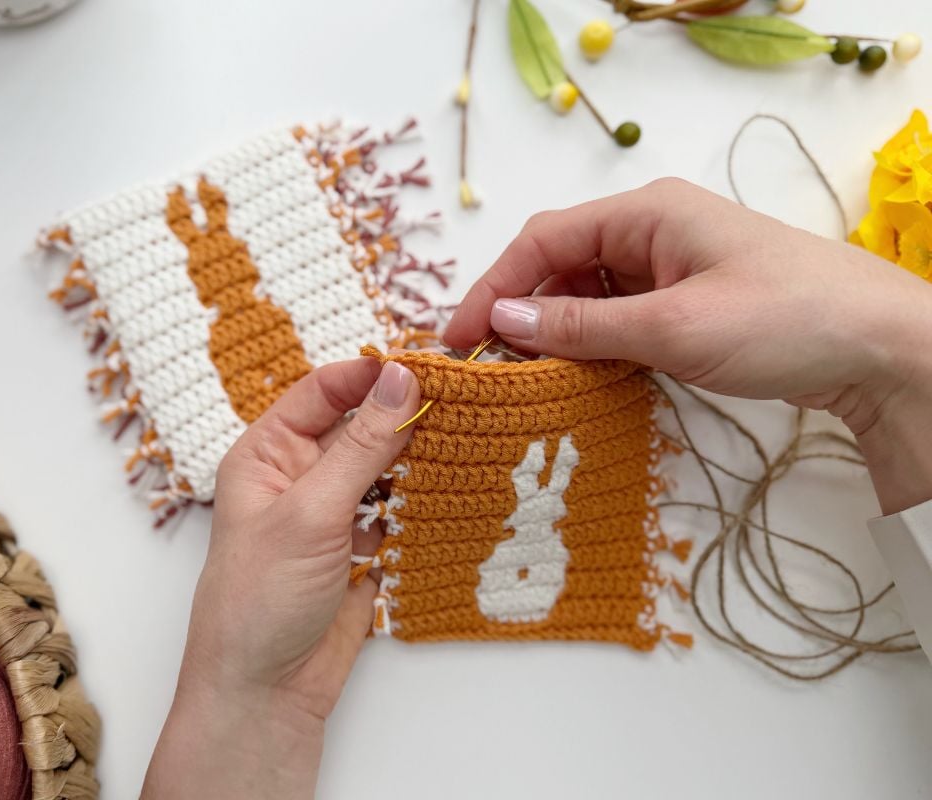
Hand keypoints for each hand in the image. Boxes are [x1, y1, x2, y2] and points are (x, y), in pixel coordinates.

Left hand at [142, 357, 419, 799]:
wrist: (267, 693)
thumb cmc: (258, 600)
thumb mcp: (311, 511)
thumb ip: (362, 446)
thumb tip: (402, 381)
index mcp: (268, 454)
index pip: (323, 391)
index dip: (370, 374)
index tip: (425, 367)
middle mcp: (300, 477)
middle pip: (359, 427)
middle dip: (404, 416)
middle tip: (461, 402)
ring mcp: (332, 515)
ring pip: (384, 469)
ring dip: (418, 460)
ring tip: (466, 442)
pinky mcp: (361, 552)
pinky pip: (398, 513)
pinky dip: (423, 504)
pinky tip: (454, 492)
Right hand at [444, 178, 931, 514]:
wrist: (885, 350)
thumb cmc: (786, 320)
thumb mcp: (673, 327)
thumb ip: (582, 326)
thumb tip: (503, 320)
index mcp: (645, 214)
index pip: (543, 242)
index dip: (493, 288)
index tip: (458, 339)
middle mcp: (652, 232)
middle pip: (560, 267)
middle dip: (520, 313)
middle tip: (487, 368)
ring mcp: (671, 269)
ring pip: (587, 297)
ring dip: (555, 335)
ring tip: (526, 381)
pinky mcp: (688, 304)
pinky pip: (619, 320)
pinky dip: (592, 347)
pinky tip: (577, 380)